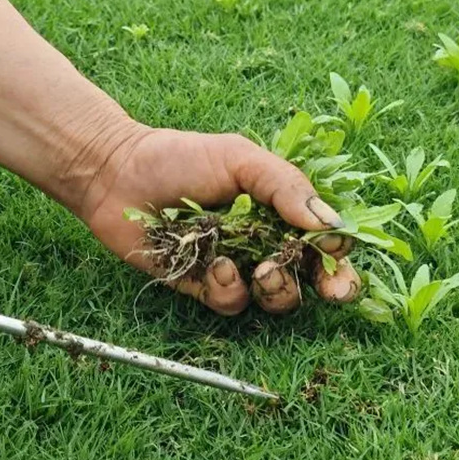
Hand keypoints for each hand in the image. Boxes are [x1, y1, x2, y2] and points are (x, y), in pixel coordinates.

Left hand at [78, 127, 361, 315]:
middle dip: (330, 286)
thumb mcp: (240, 158)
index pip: (326, 239)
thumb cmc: (180, 156)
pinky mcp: (203, 287)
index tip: (337, 252)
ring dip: (279, 289)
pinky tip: (215, 266)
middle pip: (313, 278)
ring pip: (276, 299)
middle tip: (330, 288)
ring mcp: (235, 267)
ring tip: (263, 269)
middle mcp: (264, 242)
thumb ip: (286, 186)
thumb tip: (332, 224)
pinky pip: (231, 303)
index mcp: (280, 210)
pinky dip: (229, 288)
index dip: (341, 253)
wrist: (118, 173)